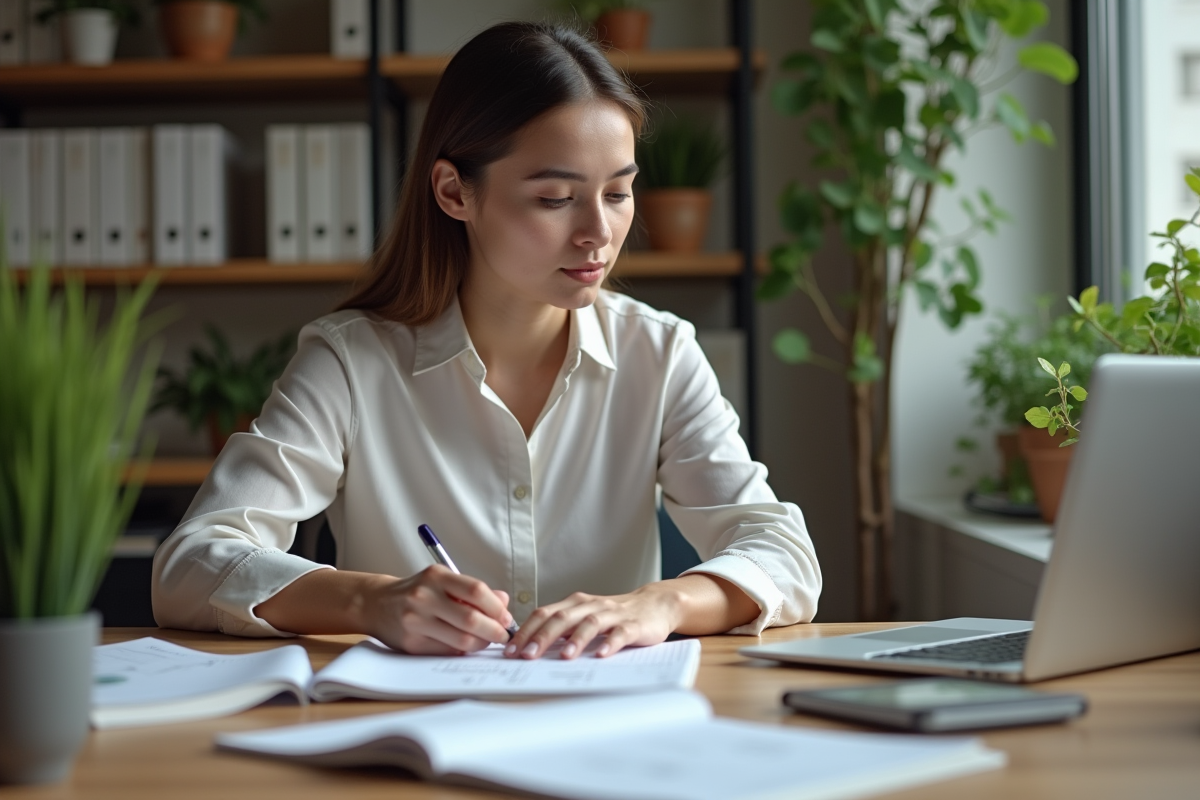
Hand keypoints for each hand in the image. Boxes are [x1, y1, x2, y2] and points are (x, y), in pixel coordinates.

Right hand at [362, 565, 515, 655]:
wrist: (377, 604)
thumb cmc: (418, 592)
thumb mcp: (443, 581)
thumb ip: (474, 591)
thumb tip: (504, 601)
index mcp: (436, 577)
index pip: (476, 591)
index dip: (497, 607)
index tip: (506, 617)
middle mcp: (424, 597)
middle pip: (471, 619)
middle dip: (494, 631)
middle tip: (503, 635)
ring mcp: (416, 621)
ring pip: (461, 640)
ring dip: (481, 644)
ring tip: (487, 641)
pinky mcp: (412, 643)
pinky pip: (447, 651)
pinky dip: (463, 651)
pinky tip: (467, 646)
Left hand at [503, 583, 683, 659]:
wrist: (655, 604)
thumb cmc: (614, 615)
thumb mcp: (584, 617)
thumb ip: (561, 628)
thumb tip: (528, 647)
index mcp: (575, 604)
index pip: (544, 614)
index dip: (525, 631)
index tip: (509, 650)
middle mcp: (590, 606)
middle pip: (562, 617)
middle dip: (542, 637)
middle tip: (527, 656)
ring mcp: (612, 614)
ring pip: (590, 623)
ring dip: (575, 640)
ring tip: (564, 657)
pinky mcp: (633, 625)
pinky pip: (620, 633)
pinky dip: (610, 643)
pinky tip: (601, 655)